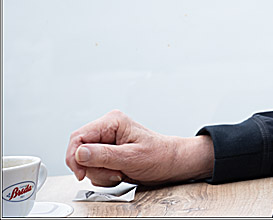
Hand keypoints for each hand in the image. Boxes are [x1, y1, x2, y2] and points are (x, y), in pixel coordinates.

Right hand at [65, 110, 213, 186]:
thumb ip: (104, 155)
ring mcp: (106, 143)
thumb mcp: (132, 157)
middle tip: (114, 172)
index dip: (74, 157)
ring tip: (120, 172)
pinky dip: (104, 177)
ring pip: (85, 163)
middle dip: (93, 168)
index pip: (78, 137)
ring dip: (100, 174)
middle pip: (79, 152)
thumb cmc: (159, 155)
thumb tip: (80, 153)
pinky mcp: (107, 155)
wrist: (171, 163)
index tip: (81, 173)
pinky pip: (93, 169)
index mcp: (112, 122)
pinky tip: (119, 174)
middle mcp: (107, 130)